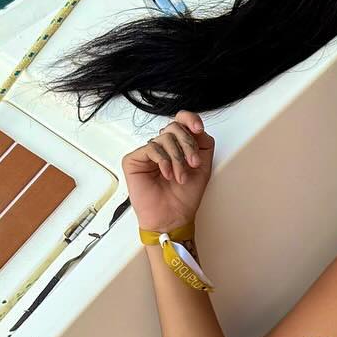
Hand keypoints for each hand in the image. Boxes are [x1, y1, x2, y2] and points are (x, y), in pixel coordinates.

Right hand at [122, 110, 215, 230]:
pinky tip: (167, 174)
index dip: (190, 119)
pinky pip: (152, 147)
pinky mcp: (134, 160)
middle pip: (174, 127)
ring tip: (180, 176)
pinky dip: (163, 161)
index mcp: (177, 147)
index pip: (180, 121)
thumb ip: (203, 144)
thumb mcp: (202, 167)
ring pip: (165, 137)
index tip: (199, 129)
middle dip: (188, 144)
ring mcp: (147, 153)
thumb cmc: (184, 197)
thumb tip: (198, 128)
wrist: (172, 217)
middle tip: (193, 163)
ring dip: (177, 158)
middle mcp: (162, 147)